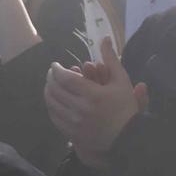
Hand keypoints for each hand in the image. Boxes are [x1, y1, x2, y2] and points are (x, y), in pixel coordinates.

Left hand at [44, 39, 144, 157]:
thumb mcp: (122, 80)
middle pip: (55, 90)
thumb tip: (104, 38)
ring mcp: (74, 122)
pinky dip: (51, 106)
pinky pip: (54, 117)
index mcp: (92, 94)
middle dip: (50, 78)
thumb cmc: (125, 106)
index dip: (57, 69)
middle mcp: (80, 108)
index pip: (65, 78)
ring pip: (52, 103)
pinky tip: (54, 101)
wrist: (127, 136)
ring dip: (48, 91)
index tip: (55, 65)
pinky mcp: (72, 132)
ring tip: (50, 85)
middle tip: (52, 73)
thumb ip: (111, 59)